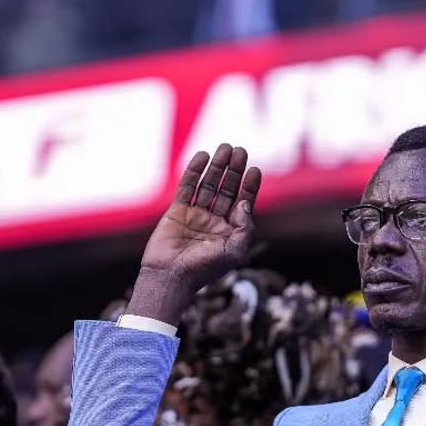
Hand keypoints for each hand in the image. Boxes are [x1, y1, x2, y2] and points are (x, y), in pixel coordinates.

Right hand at [127, 143, 261, 324]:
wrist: (171, 277)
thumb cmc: (205, 269)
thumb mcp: (235, 251)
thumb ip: (245, 227)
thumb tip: (244, 203)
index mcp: (230, 232)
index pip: (243, 203)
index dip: (249, 186)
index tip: (254, 169)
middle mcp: (214, 222)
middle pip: (227, 190)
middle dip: (234, 171)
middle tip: (240, 151)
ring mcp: (195, 215)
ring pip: (208, 185)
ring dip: (217, 167)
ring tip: (225, 148)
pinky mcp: (177, 211)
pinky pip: (187, 187)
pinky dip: (194, 171)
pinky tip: (203, 156)